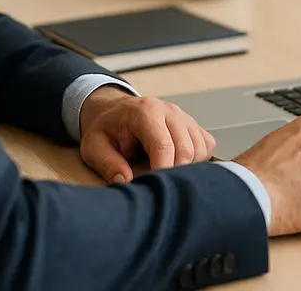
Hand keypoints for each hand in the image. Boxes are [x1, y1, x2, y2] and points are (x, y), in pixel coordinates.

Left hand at [79, 86, 216, 183]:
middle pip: (186, 150)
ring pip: (200, 150)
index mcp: (145, 112)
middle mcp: (170, 111)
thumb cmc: (107, 128)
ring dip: (186, 169)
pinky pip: (206, 146)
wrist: (115, 111)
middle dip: (174, 174)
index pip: (164, 145)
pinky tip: (177, 165)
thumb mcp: (94, 146)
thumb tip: (126, 182)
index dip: (162, 171)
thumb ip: (107, 163)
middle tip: (157, 187)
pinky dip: (197, 161)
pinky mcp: (193, 125)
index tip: (154, 190)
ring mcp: (184, 117)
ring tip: (163, 174)